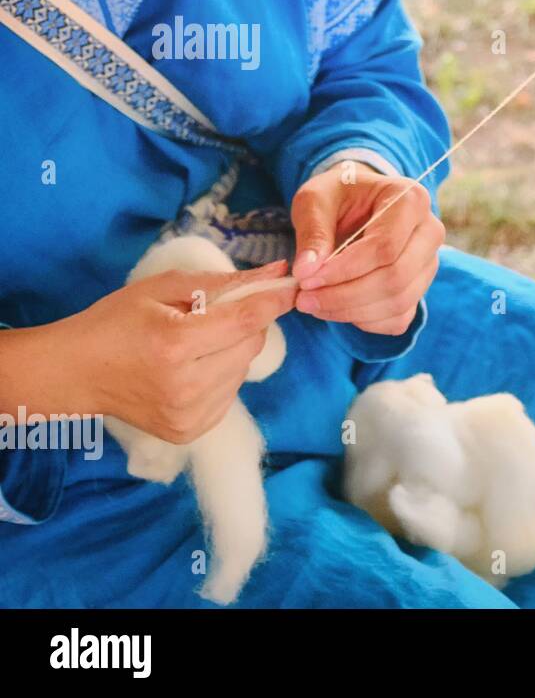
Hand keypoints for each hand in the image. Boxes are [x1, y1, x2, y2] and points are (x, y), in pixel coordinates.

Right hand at [0, 262, 296, 443]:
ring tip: (198, 343)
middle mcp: (186, 386)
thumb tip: (274, 271)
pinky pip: (230, 393)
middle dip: (247, 323)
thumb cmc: (114, 323)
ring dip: (234, 350)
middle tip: (221, 314)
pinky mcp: (189, 432)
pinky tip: (193, 368)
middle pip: (251, 345)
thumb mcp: (161, 289)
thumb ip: (221, 282)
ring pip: (244, 370)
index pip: (245, 321)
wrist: (74, 374)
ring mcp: (189, 415)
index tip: (292, 285)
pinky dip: (222, 375)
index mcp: (175, 345)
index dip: (273, 300)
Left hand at [290, 161, 443, 335]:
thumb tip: (307, 272)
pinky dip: (365, 321)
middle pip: (396, 278)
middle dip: (346, 295)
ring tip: (314, 303)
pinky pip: (398, 318)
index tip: (307, 279)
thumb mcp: (315, 200)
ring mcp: (428, 264)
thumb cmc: (338, 195)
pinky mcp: (420, 288)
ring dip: (351, 311)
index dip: (344, 270)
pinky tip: (338, 307)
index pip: (385, 247)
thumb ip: (312, 232)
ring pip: (398, 302)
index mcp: (410, 200)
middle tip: (304, 298)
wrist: (357, 202)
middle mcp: (429, 232)